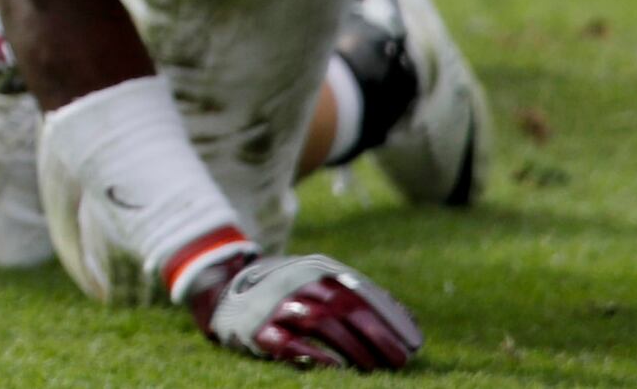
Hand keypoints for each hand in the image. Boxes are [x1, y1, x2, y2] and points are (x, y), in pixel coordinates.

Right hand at [190, 251, 422, 370]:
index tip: (413, 345)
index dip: (389, 319)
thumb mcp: (321, 284)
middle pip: (342, 306)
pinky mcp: (256, 329)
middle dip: (375, 335)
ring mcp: (274, 304)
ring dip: (351, 347)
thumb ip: (361, 299)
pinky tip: (336, 368)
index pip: (360, 292)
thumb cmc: (289, 293)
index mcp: (316, 269)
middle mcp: (295, 281)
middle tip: (398, 361)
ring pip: (319, 321)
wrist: (223, 291)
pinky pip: (286, 341)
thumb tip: (410, 322)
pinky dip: (313, 355)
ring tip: (372, 368)